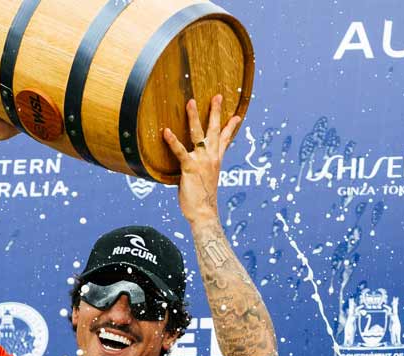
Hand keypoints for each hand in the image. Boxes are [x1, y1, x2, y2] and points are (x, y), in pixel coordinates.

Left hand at [162, 94, 241, 223]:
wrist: (205, 213)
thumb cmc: (203, 200)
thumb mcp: (206, 180)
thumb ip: (202, 169)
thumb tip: (195, 166)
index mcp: (216, 160)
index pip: (226, 140)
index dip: (231, 127)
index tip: (237, 115)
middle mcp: (212, 157)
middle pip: (215, 130)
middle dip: (216, 112)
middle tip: (217, 96)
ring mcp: (201, 161)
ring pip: (198, 134)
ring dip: (194, 117)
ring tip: (190, 102)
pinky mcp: (190, 167)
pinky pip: (180, 151)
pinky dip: (173, 141)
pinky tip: (166, 131)